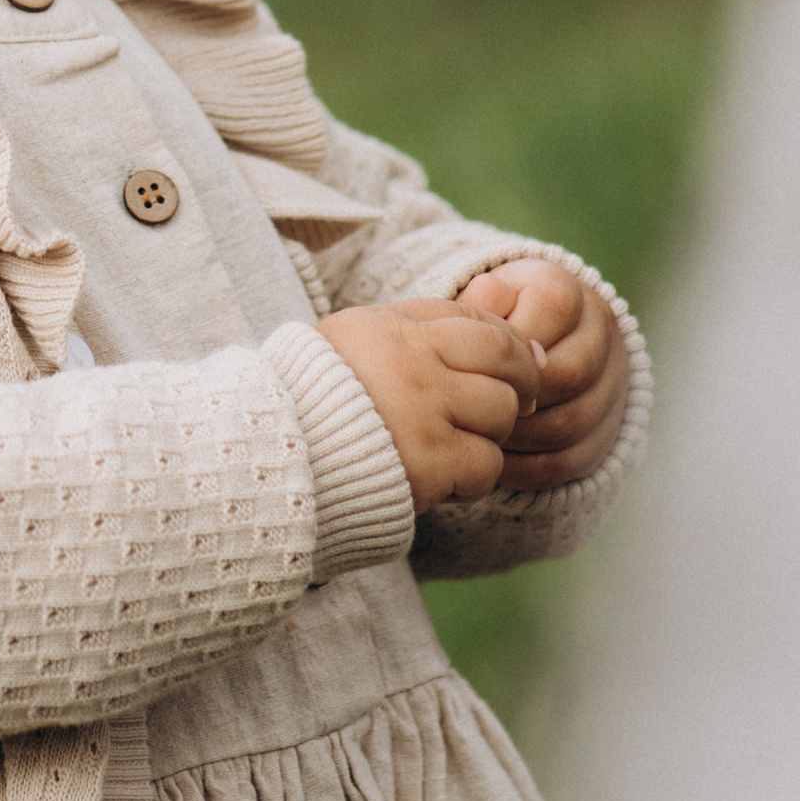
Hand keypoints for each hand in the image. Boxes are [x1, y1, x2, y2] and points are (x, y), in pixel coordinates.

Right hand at [313, 301, 544, 507]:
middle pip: (505, 363)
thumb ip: (425, 325)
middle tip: (504, 407)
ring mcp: (421, 413)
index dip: (512, 346)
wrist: (278, 458)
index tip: (513, 369)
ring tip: (458, 443)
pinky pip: (486, 465)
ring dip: (490, 433)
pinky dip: (473, 476)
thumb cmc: (323, 397)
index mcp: (395, 329)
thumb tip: (521, 333)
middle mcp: (411, 363)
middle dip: (516, 386)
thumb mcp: (363, 339)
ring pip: (501, 414)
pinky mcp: (428, 463)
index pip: (482, 323)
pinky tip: (444, 477)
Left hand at [450, 258, 629, 487]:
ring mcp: (611, 386)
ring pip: (570, 423)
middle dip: (513, 398)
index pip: (552, 314)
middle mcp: (601, 335)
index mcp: (568, 292)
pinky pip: (571, 461)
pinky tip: (494, 461)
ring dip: (517, 437)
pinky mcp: (607, 432)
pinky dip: (528, 467)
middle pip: (568, 375)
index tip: (471, 365)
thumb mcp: (481, 299)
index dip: (508, 346)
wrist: (532, 343)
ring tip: (477, 436)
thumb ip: (480, 299)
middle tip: (471, 410)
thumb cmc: (491, 319)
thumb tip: (484, 299)